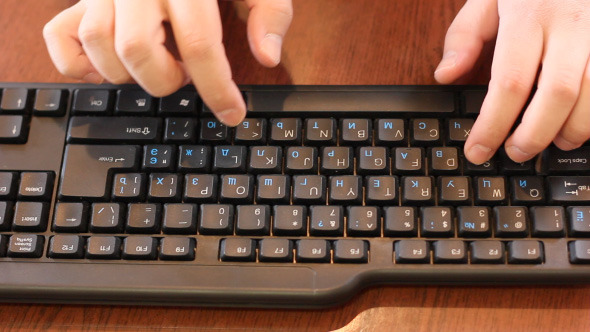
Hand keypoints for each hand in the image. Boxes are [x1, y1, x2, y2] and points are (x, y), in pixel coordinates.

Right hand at [43, 0, 292, 125]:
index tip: (231, 113)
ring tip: (156, 66)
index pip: (197, 43)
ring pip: (97, 43)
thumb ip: (269, 11)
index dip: (216, 87)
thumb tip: (267, 56)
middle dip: (165, 79)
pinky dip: (79, 64)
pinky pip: (60, 36)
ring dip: (128, 73)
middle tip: (185, 76)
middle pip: (136, 48)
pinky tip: (109, 70)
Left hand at [435, 0, 589, 163]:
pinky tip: (579, 122)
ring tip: (554, 143)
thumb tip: (445, 75)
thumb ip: (464, 35)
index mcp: (529, 13)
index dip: (493, 125)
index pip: (510, 81)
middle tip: (516, 153)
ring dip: (574, 128)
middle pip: (558, 93)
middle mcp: (571, 21)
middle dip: (535, 134)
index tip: (478, 151)